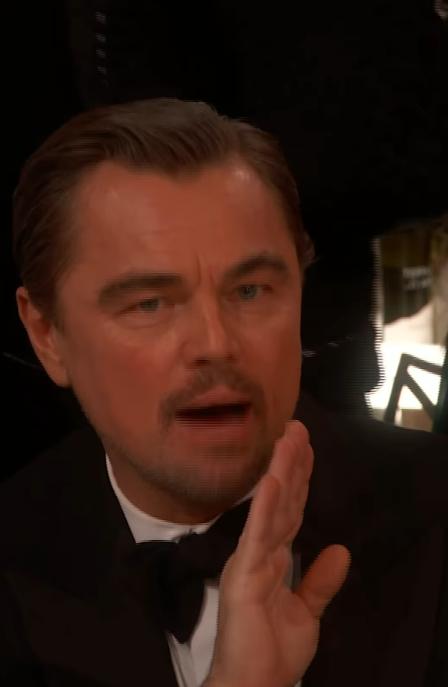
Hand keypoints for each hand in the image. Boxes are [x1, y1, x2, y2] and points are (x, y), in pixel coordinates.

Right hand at [206, 421, 350, 686]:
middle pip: (281, 501)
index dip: (300, 479)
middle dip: (291, 464)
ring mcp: (250, 559)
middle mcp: (259, 550)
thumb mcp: (307, 611)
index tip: (305, 447)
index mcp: (273, 557)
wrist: (254, 684)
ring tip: (289, 438)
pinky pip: (258, 535)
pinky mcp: (244, 573)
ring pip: (270, 508)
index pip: (291, 510)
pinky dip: (266, 506)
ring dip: (280, 472)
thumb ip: (320, 580)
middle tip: (297, 427)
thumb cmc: (272, 650)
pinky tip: (274, 480)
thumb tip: (340, 548)